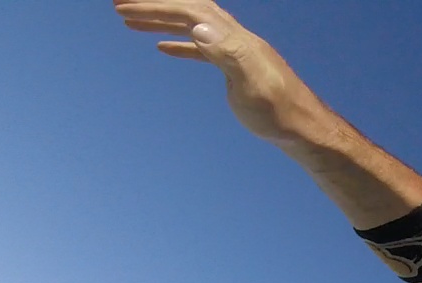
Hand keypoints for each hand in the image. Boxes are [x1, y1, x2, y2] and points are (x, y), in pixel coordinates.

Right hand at [114, 1, 322, 142]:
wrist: (304, 130)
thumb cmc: (280, 112)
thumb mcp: (252, 83)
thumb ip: (227, 53)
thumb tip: (198, 26)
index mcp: (235, 38)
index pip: (190, 11)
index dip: (156, 7)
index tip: (123, 8)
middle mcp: (235, 38)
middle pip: (188, 9)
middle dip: (153, 5)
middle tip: (118, 4)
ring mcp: (236, 52)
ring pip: (193, 25)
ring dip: (161, 19)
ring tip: (128, 20)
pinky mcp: (236, 69)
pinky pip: (202, 48)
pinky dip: (180, 43)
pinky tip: (162, 47)